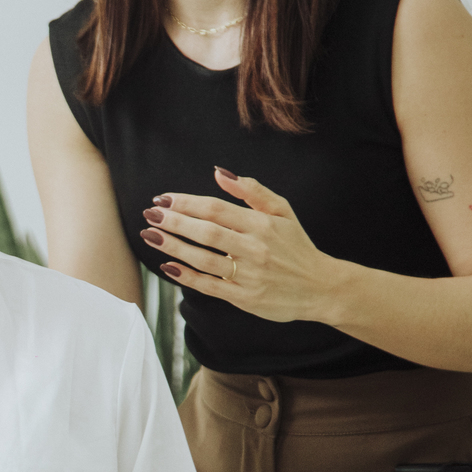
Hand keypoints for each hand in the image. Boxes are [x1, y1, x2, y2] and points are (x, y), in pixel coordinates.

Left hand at [140, 167, 345, 323]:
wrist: (322, 287)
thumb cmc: (297, 246)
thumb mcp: (282, 211)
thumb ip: (251, 190)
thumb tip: (219, 172)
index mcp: (262, 224)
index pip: (216, 209)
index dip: (186, 203)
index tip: (163, 199)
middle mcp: (255, 248)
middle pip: (206, 232)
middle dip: (174, 222)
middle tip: (149, 214)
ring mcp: (250, 275)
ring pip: (204, 259)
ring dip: (174, 246)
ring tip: (150, 235)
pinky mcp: (246, 298)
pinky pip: (210, 286)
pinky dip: (187, 277)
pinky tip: (168, 266)